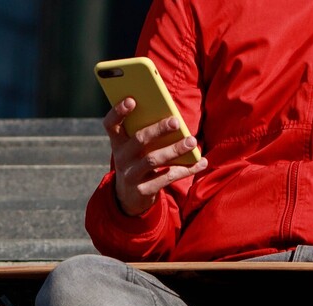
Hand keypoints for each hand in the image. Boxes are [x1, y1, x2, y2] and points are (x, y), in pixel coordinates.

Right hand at [103, 97, 207, 215]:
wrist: (129, 198)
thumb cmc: (139, 163)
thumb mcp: (136, 150)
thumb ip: (147, 134)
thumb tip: (174, 118)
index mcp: (118, 143)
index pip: (111, 124)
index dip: (118, 111)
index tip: (132, 99)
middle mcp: (122, 158)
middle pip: (139, 140)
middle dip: (158, 129)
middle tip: (176, 121)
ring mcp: (131, 175)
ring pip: (153, 159)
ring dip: (175, 149)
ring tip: (192, 141)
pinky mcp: (144, 190)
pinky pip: (167, 177)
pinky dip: (186, 169)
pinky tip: (201, 162)